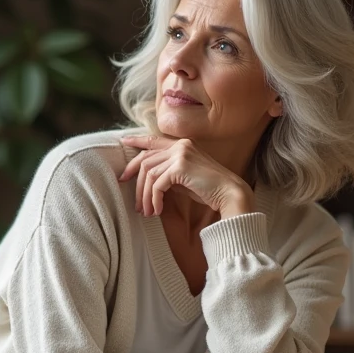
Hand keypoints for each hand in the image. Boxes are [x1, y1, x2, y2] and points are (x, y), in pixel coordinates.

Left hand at [117, 134, 251, 217]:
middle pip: (145, 159)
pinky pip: (157, 184)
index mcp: (182, 144)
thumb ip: (169, 173)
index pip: (153, 140)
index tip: (123, 142)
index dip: (137, 141)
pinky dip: (154, 199)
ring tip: (146, 211)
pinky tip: (157, 210)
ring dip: (144, 195)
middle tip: (133, 199)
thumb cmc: (208, 190)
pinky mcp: (180, 166)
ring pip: (149, 173)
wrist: (229, 194)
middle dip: (134, 179)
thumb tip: (150, 180)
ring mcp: (180, 154)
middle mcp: (180, 145)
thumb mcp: (185, 178)